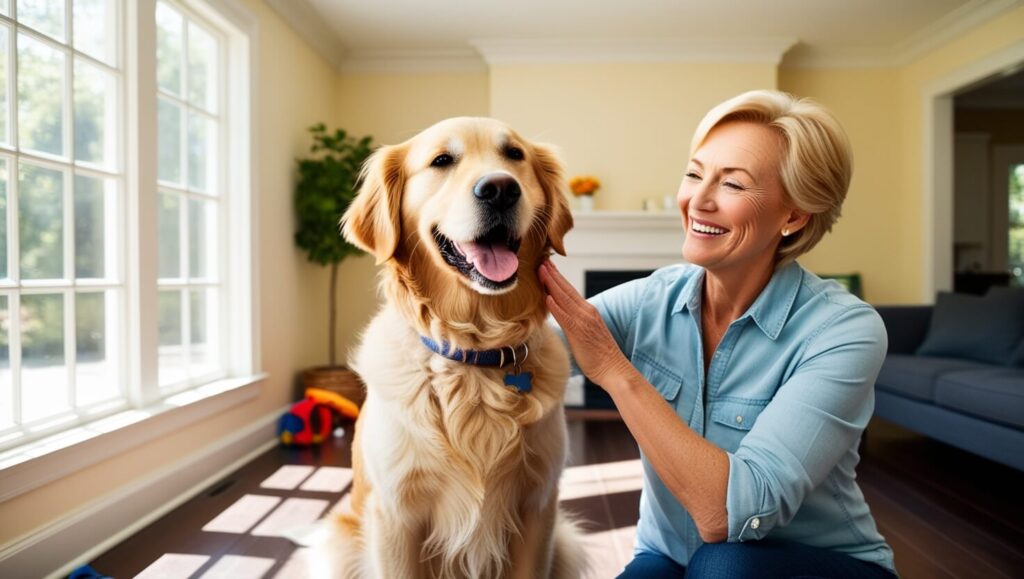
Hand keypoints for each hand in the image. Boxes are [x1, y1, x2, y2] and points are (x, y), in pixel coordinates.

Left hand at [539, 259, 634, 389]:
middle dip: (553, 275)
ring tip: (541, 271)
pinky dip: (556, 306)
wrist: (613, 368)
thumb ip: (576, 322)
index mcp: (587, 311)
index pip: (570, 291)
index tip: (548, 267)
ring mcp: (583, 321)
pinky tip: (547, 297)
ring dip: (551, 284)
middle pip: (566, 290)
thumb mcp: (587, 332)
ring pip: (564, 298)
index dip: (557, 278)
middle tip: (541, 261)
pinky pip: (565, 316)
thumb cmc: (600, 355)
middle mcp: (586, 312)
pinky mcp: (579, 332)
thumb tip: (564, 317)